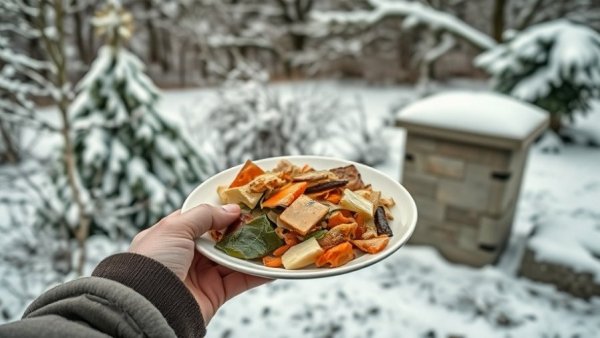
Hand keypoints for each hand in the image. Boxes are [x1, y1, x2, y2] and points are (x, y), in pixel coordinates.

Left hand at [129, 204, 269, 322]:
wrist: (150, 306)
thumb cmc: (153, 262)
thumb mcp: (175, 228)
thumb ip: (205, 215)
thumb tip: (231, 210)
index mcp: (172, 236)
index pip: (199, 218)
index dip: (219, 209)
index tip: (241, 201)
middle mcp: (186, 255)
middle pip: (220, 238)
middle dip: (241, 229)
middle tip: (262, 218)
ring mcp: (201, 274)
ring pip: (233, 258)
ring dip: (252, 250)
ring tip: (272, 237)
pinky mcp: (214, 293)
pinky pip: (240, 281)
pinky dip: (257, 274)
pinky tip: (272, 265)